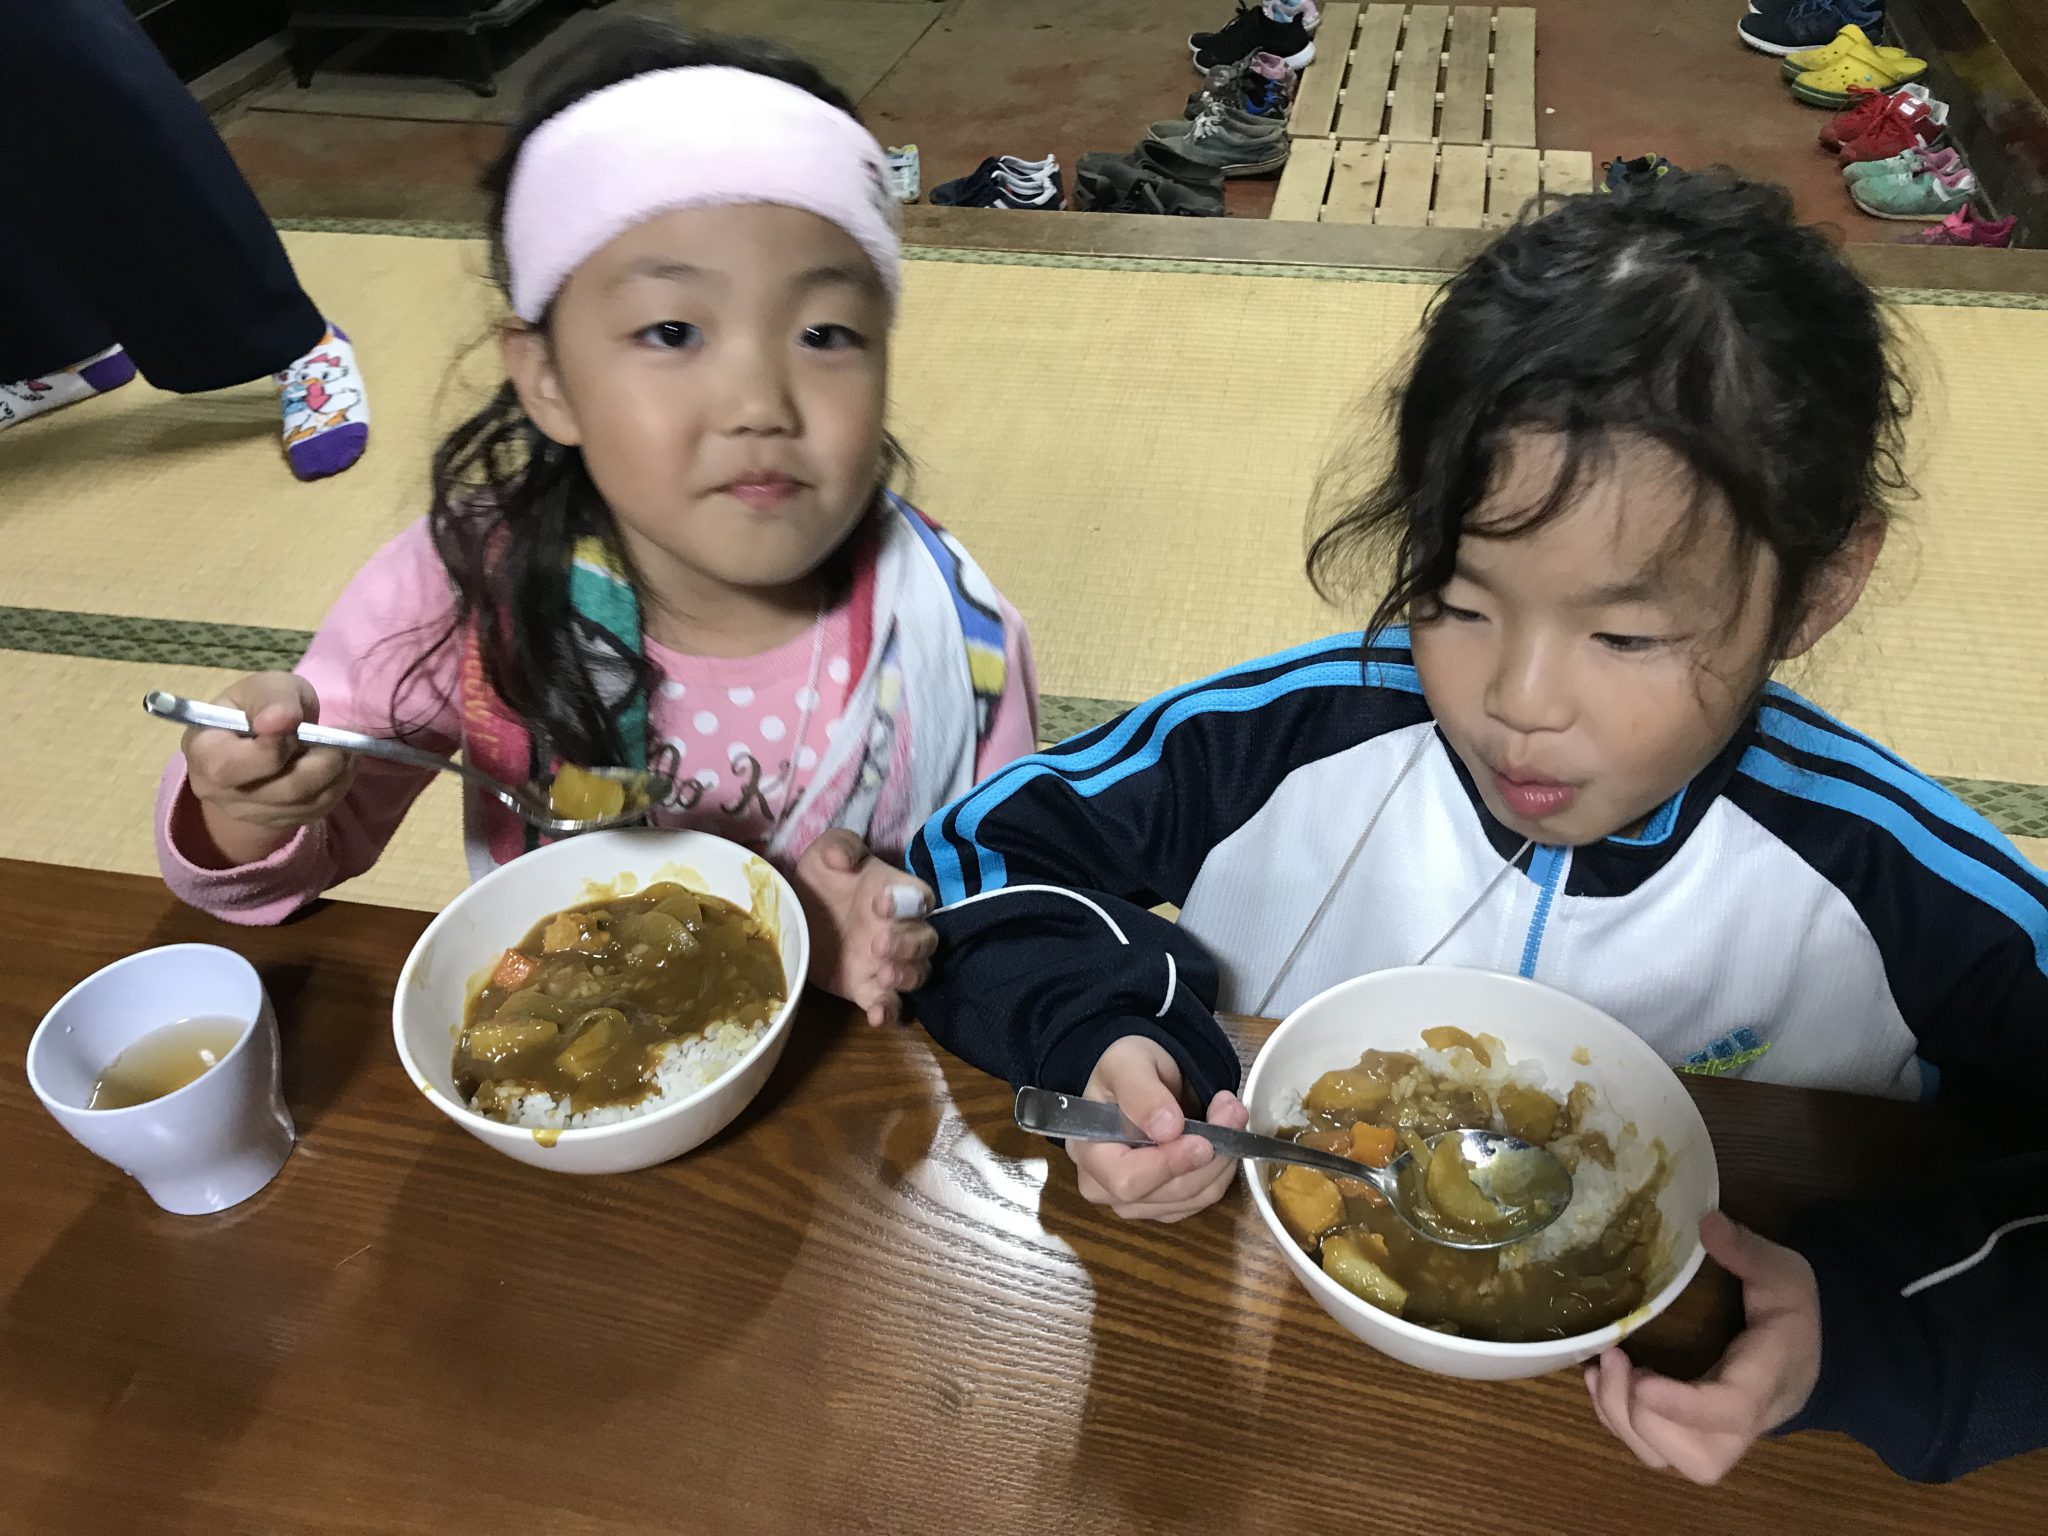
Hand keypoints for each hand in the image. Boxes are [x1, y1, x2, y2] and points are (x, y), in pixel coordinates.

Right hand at [182, 673, 353, 867]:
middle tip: (346, 733)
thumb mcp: (264, 687)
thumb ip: (273, 699)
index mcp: (202, 753)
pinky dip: (338, 784)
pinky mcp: (278, 822)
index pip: (230, 766)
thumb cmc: (259, 706)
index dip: (271, 748)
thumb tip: (280, 721)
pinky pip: (317, 810)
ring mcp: (249, 813)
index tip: (295, 721)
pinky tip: (341, 763)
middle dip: (322, 760)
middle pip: (282, 789)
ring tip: (347, 744)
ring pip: (306, 803)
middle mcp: (219, 792)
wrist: (262, 737)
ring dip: (338, 772)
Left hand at [792, 829, 935, 1025]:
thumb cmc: (821, 877)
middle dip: (908, 945)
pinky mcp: (866, 988)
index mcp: (896, 894)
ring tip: (883, 973)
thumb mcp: (826, 852)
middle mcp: (900, 930)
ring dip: (906, 976)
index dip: (907, 902)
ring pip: (917, 973)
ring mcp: (886, 962)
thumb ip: (840, 846)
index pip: (920, 898)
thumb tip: (844, 859)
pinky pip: (889, 1004)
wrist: (797, 912)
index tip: (878, 902)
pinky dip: (888, 1012)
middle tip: (878, 943)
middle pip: (926, 941)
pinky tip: (876, 1016)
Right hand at [1070, 1035, 1248, 1221]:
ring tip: (1229, 1113)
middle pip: (1168, 1192)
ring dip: (1222, 1158)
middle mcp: (1107, 1188)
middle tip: (1231, 1110)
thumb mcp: (1128, 1064)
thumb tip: (1166, 1128)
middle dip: (1209, 1155)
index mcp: (1089, 1155)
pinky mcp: (1165, 1205)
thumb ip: (1142, 1093)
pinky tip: (1222, 1138)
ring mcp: (1137, 1202)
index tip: (1203, 1140)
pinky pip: (1204, 1198)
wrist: (1140, 1079)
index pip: (1127, 1180)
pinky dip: (1221, 1169)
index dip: (1169, 1165)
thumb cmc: (1125, 1070)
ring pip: (1194, 1197)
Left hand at [1585, 1210, 1820, 1483]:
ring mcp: (1719, 1435)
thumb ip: (1748, 1251)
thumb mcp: (1784, 1272)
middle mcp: (1746, 1421)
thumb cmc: (1793, 1312)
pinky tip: (1600, 1379)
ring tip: (1602, 1368)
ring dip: (1622, 1419)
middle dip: (1641, 1415)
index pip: (1731, 1410)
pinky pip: (1653, 1447)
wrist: (1812, 1353)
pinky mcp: (1693, 1433)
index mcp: (1770, 1377)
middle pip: (1697, 1455)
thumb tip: (1706, 1221)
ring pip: (1668, 1458)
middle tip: (1613, 1360)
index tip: (1640, 1376)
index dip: (1683, 1404)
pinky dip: (1618, 1419)